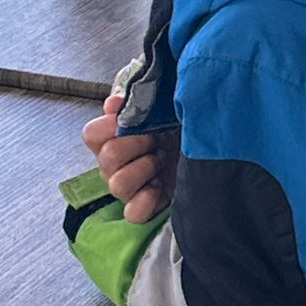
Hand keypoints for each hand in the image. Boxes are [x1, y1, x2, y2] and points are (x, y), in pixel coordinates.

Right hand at [82, 92, 177, 223]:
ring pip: (116, 185)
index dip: (109, 125)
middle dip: (134, 144)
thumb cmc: (183, 121)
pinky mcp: (148, 206)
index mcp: (115, 137)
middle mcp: (117, 163)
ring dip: (142, 168)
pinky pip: (132, 213)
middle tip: (156, 139)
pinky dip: (145, 200)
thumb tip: (114, 102)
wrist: (214, 143)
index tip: (133, 119)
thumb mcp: (163, 99)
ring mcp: (131, 186)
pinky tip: (159, 186)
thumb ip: (136, 93)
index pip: (91, 134)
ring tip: (162, 159)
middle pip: (106, 157)